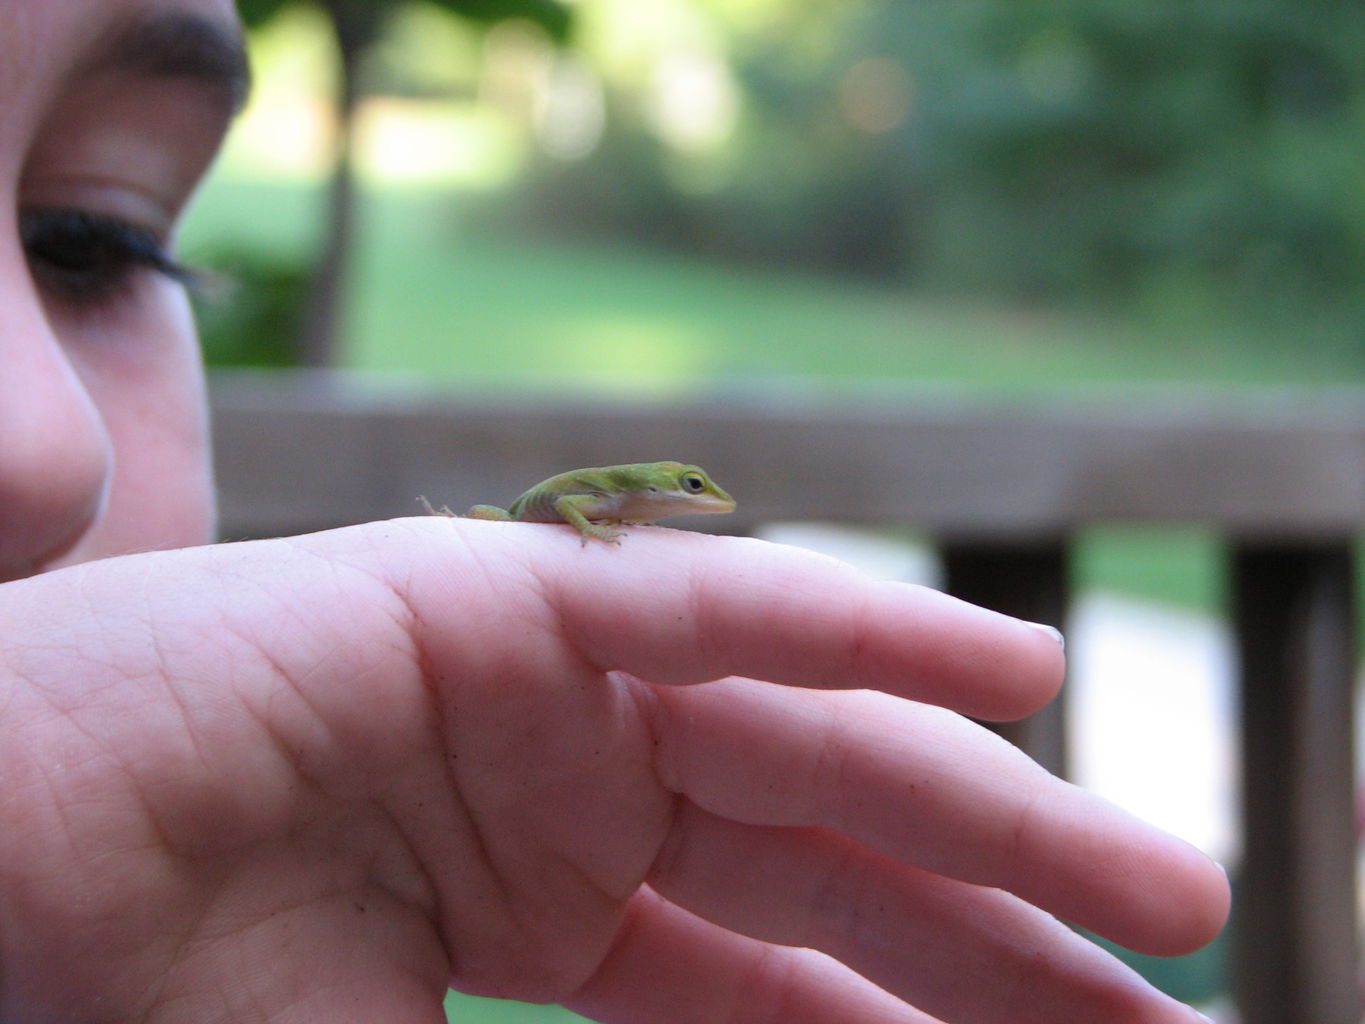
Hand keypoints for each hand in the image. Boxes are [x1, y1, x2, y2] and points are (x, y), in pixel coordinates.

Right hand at [0, 519, 1227, 1022]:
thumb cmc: (164, 987)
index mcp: (555, 912)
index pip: (791, 988)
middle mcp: (577, 796)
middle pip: (835, 871)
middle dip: (1010, 938)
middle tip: (1180, 1000)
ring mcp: (545, 696)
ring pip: (812, 750)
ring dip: (994, 807)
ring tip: (1162, 886)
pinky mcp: (498, 602)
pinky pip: (709, 617)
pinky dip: (862, 638)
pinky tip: (1023, 687)